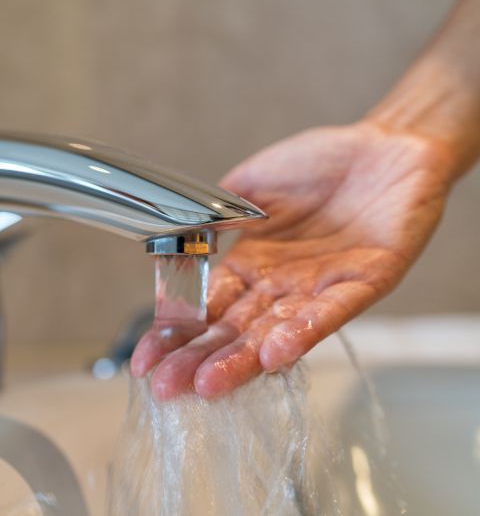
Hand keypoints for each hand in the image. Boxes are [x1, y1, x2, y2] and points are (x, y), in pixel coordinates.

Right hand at [131, 122, 453, 398]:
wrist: (384, 145)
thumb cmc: (320, 161)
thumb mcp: (251, 184)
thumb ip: (215, 213)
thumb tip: (178, 238)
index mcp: (250, 263)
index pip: (205, 307)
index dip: (175, 332)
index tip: (146, 358)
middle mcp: (280, 284)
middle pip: (233, 331)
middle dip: (198, 359)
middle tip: (166, 386)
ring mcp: (318, 288)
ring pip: (273, 332)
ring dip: (241, 359)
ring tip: (208, 384)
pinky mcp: (363, 282)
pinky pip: (329, 314)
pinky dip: (301, 334)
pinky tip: (272, 355)